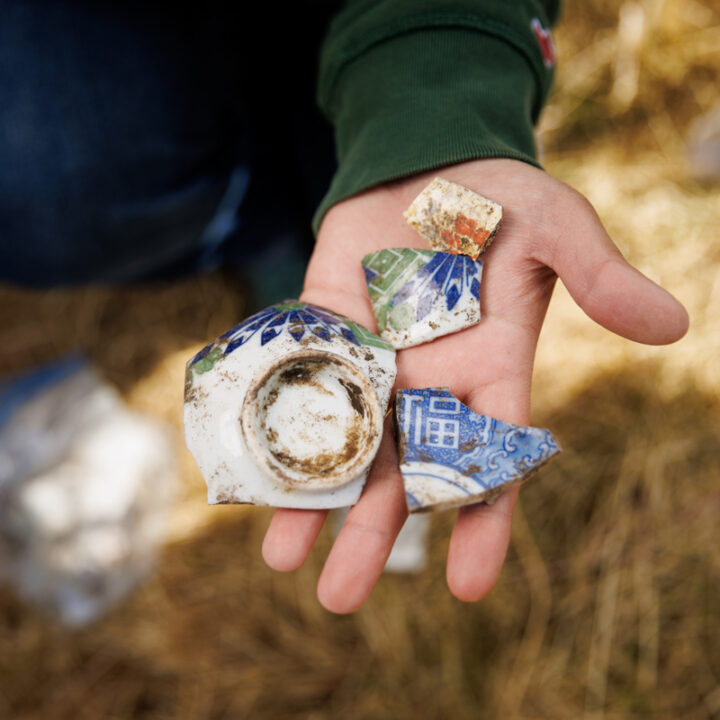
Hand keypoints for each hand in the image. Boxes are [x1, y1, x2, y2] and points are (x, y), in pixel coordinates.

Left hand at [261, 158, 687, 612]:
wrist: (432, 162)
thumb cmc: (501, 197)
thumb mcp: (558, 228)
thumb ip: (599, 277)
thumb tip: (674, 326)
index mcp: (488, 372)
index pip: (489, 463)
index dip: (482, 522)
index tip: (467, 587)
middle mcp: (428, 382)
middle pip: (402, 471)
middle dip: (375, 531)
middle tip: (339, 599)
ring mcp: (373, 360)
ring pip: (345, 441)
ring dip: (314, 497)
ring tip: (283, 560)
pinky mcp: (325, 328)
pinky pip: (300, 383)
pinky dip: (279, 422)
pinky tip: (253, 469)